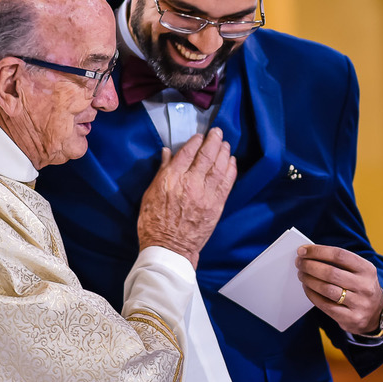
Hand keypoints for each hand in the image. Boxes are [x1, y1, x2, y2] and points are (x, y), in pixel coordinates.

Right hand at [137, 128, 236, 267]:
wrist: (169, 248)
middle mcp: (190, 183)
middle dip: (214, 141)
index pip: (187, 152)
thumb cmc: (153, 223)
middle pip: (206, 156)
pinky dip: (231, 170)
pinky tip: (232, 162)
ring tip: (226, 144)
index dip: (195, 141)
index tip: (200, 136)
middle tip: (218, 133)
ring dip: (224, 153)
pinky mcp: (216, 206)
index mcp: (171, 179)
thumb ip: (161, 172)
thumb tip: (167, 153)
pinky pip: (227, 183)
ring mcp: (205, 194)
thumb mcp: (150, 194)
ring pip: (219, 167)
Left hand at [295, 244, 382, 334]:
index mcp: (367, 269)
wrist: (376, 313)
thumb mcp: (359, 271)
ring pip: (327, 289)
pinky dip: (312, 295)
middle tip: (299, 263)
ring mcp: (359, 304)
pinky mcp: (351, 318)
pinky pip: (325, 305)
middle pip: (331, 272)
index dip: (318, 251)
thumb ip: (339, 263)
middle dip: (310, 266)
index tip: (303, 250)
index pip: (339, 255)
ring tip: (301, 275)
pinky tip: (307, 288)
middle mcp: (365, 286)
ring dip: (309, 280)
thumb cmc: (360, 287)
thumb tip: (310, 254)